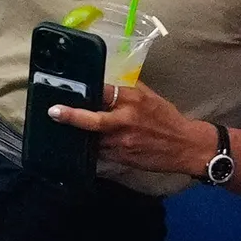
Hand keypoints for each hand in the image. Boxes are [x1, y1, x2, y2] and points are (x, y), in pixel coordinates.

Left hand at [45, 81, 213, 176]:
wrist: (186, 146)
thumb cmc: (167, 118)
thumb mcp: (150, 97)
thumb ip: (127, 90)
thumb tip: (106, 83)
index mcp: (133, 100)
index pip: (105, 91)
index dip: (87, 89)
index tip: (71, 87)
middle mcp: (126, 120)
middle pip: (94, 119)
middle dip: (72, 116)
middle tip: (54, 112)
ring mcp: (123, 142)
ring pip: (93, 139)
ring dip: (78, 134)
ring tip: (61, 128)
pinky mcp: (122, 157)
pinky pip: (99, 152)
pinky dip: (90, 147)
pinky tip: (80, 144)